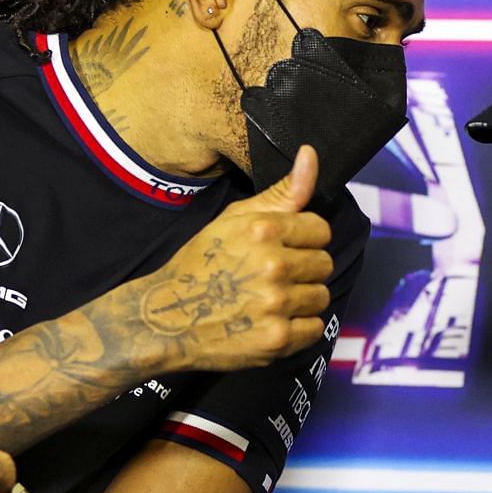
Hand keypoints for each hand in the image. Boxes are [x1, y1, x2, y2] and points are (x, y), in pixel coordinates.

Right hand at [140, 144, 334, 371]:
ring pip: (321, 296)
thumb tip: (312, 153)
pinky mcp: (278, 339)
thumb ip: (281, 192)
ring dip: (302, 300)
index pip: (320, 230)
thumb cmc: (201, 263)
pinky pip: (315, 328)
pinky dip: (298, 329)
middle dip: (304, 269)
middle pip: (324, 264)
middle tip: (274, 277)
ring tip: (272, 300)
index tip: (285, 249)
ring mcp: (276, 304)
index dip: (304, 239)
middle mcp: (273, 266)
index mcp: (263, 230)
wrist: (166, 318)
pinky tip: (272, 322)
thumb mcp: (234, 219)